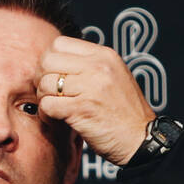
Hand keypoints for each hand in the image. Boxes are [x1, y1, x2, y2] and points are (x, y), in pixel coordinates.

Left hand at [37, 36, 155, 166]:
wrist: (141, 140)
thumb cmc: (125, 114)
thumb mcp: (114, 77)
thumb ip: (90, 67)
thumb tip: (58, 62)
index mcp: (104, 55)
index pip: (60, 43)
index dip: (49, 60)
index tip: (53, 75)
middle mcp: (98, 67)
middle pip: (48, 60)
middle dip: (42, 78)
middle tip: (49, 93)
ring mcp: (90, 87)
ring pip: (45, 83)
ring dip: (43, 98)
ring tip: (53, 108)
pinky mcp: (82, 110)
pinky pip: (48, 105)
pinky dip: (46, 114)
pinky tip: (54, 119)